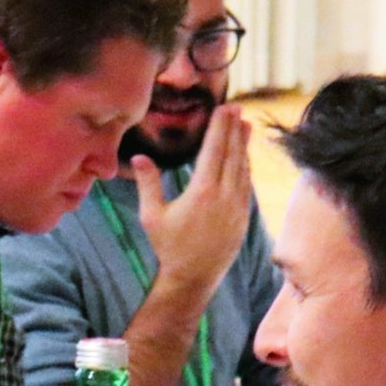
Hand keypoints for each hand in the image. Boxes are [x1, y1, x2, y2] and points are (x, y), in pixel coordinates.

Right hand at [131, 105, 254, 295]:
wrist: (194, 278)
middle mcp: (224, 196)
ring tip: (244, 125)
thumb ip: (148, 184)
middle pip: (232, 154)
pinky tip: (244, 157)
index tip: (224, 109)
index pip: (213, 151)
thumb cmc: (169, 247)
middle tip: (237, 108)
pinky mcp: (244, 217)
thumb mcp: (152, 216)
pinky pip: (246, 184)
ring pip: (243, 168)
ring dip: (243, 145)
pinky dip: (245, 166)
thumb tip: (140, 157)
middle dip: (234, 129)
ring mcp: (238, 207)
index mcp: (202, 192)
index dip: (220, 127)